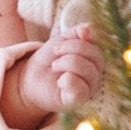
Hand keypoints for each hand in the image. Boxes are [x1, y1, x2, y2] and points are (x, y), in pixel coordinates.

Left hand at [0, 14, 99, 129]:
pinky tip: (59, 81)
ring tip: (54, 66)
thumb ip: (78, 32)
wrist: (30, 78)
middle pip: (96, 55)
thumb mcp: (63, 40)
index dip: (86, 36)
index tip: (68, 38)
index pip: (100, 42)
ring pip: (87, 70)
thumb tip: (87, 29)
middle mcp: (97, 72)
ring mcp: (90, 87)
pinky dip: (67, 81)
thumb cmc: (49, 59)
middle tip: (56, 53)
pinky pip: (80, 89)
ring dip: (65, 63)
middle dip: (71, 48)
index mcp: (95, 57)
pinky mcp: (79, 100)